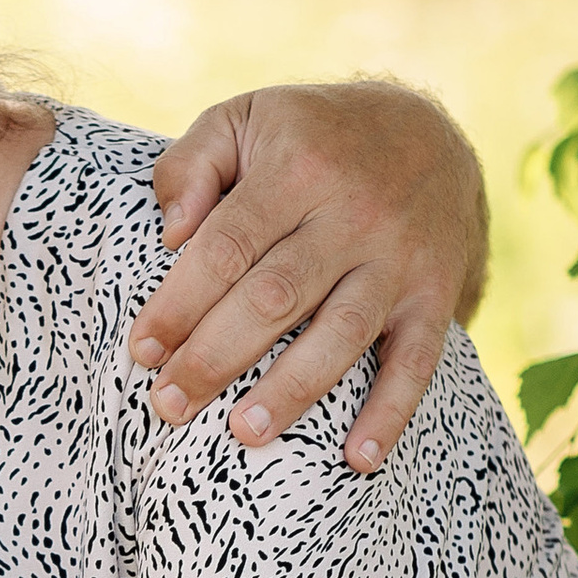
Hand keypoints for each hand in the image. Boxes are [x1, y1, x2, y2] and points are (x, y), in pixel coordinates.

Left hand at [139, 80, 488, 471]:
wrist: (429, 130)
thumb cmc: (311, 136)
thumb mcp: (247, 119)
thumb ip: (194, 164)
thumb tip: (170, 233)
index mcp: (297, 169)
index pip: (226, 247)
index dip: (180, 304)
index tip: (142, 351)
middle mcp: (352, 214)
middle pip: (276, 297)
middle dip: (216, 357)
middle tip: (169, 406)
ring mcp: (398, 259)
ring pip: (341, 332)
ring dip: (293, 389)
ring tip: (243, 433)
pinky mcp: (435, 293)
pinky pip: (416, 360)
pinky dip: (390, 412)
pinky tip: (357, 459)